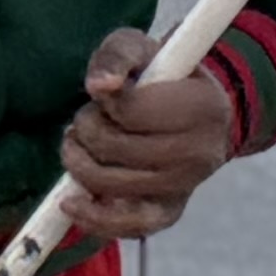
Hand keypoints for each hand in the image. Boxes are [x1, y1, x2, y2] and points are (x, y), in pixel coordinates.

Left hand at [56, 27, 239, 238]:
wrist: (187, 112)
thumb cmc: (157, 75)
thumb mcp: (138, 49)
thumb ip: (117, 57)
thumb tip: (100, 86)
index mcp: (205, 107)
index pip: (129, 112)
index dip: (104, 103)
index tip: (105, 94)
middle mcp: (203, 153)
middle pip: (114, 149)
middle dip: (86, 129)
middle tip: (89, 117)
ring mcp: (187, 186)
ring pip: (111, 185)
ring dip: (78, 162)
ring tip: (80, 143)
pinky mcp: (170, 211)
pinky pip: (129, 226)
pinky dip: (94, 218)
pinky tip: (70, 202)